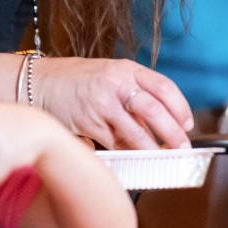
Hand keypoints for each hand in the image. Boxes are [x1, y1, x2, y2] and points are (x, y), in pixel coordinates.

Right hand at [32, 57, 192, 148]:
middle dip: (173, 133)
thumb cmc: (78, 81)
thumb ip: (134, 94)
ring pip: (135, 133)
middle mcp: (116, 84)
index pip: (164, 87)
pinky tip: (130, 155)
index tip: (188, 125)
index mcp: (127, 69)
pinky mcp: (88, 123)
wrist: (39, 82)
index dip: (180, 108)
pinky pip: (113, 144)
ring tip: (160, 157)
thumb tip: (161, 122)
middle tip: (182, 148)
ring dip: (151, 149)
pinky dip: (124, 152)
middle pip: (154, 110)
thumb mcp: (111, 76)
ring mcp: (101, 104)